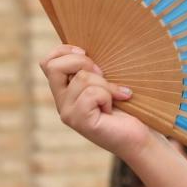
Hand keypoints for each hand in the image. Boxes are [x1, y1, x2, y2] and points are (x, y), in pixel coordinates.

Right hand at [39, 44, 150, 159]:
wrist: (138, 136)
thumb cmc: (126, 107)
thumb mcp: (106, 81)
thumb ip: (93, 69)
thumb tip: (88, 50)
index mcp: (65, 90)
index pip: (47, 62)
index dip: (64, 51)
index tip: (86, 53)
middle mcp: (61, 102)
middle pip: (54, 66)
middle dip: (83, 62)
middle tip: (103, 74)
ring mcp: (68, 113)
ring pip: (82, 78)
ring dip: (106, 84)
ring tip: (114, 99)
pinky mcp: (79, 121)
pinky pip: (92, 93)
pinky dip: (109, 96)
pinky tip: (112, 108)